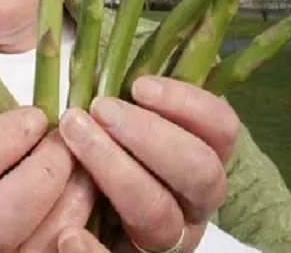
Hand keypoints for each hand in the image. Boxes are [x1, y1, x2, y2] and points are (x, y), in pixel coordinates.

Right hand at [0, 106, 96, 252]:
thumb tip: (38, 107)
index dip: (2, 141)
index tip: (35, 117)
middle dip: (43, 173)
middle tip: (64, 143)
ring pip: (39, 244)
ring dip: (73, 197)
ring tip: (83, 165)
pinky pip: (60, 252)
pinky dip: (82, 222)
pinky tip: (87, 195)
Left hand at [57, 75, 240, 252]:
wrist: (81, 217)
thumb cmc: (101, 150)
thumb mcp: (121, 120)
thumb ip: (128, 97)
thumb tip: (113, 57)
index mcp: (200, 158)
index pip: (221, 129)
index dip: (187, 103)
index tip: (139, 85)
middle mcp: (194, 203)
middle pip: (199, 172)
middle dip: (149, 134)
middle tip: (101, 109)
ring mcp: (168, 239)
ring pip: (159, 213)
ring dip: (115, 170)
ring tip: (74, 135)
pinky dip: (94, 251)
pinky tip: (69, 233)